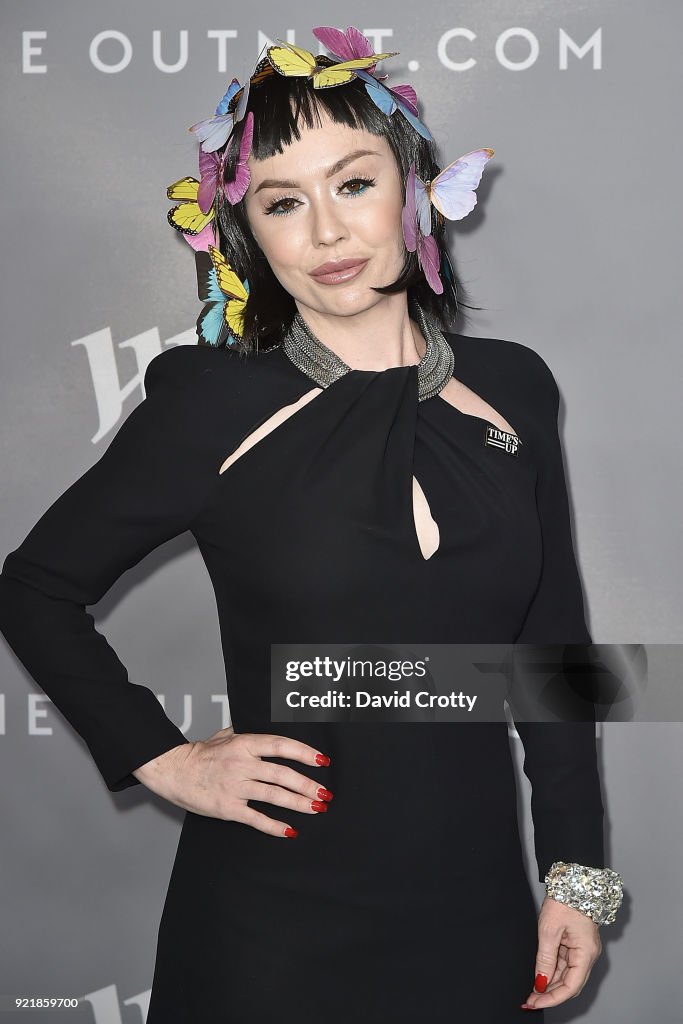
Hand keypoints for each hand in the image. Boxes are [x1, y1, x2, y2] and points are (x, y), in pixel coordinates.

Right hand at [132, 726, 332, 835]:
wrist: (173, 770)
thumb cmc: (199, 754)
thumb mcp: (223, 735)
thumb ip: (246, 733)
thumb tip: (265, 731)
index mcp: (244, 744)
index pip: (281, 746)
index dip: (304, 753)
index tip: (323, 761)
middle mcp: (242, 764)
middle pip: (283, 774)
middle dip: (308, 785)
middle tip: (325, 793)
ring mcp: (235, 786)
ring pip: (274, 795)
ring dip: (298, 804)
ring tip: (317, 808)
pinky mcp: (228, 807)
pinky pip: (256, 818)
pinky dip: (274, 826)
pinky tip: (290, 830)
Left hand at [521, 896, 601, 1009]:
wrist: (572, 880)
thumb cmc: (564, 900)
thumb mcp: (549, 931)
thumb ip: (544, 959)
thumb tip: (540, 982)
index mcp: (586, 953)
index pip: (571, 986)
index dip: (553, 998)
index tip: (535, 1002)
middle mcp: (587, 955)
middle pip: (570, 984)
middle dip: (550, 994)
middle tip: (530, 1001)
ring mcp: (582, 949)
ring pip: (566, 975)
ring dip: (550, 984)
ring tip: (531, 991)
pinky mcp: (575, 944)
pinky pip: (564, 964)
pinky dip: (552, 971)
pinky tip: (540, 976)